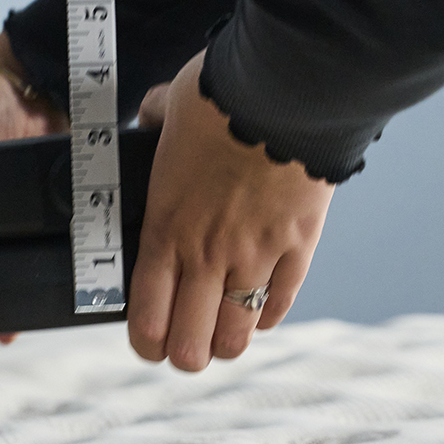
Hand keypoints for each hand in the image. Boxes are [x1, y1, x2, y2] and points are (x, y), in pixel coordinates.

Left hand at [128, 50, 333, 371]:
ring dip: (226, 343)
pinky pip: (279, 304)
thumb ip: (154, 120)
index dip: (144, 343)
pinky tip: (258, 314)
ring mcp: (256, 256)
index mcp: (165, 227)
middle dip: (184, 353)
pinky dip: (266, 317)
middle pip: (189, 344)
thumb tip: (151, 114)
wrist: (286, 89)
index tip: (148, 342)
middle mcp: (207, 254)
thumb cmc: (222, 94)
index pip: (146, 316)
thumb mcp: (169, 106)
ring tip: (222, 337)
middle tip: (185, 346)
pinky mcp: (299, 249)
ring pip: (236, 337)